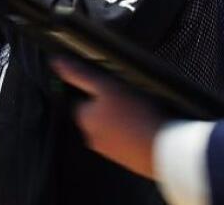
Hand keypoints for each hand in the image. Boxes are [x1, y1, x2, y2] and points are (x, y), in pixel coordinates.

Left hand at [53, 57, 166, 178]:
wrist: (165, 149)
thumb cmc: (137, 117)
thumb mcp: (106, 85)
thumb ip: (80, 74)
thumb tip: (58, 63)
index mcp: (85, 120)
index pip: (81, 100)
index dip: (96, 90)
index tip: (110, 88)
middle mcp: (93, 138)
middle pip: (97, 115)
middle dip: (109, 106)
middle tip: (128, 99)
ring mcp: (111, 151)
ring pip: (112, 129)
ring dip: (123, 120)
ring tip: (140, 113)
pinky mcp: (128, 159)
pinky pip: (127, 141)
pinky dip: (134, 134)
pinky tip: (146, 127)